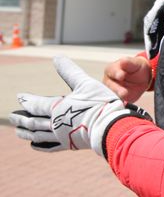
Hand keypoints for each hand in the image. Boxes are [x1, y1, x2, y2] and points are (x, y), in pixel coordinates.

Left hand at [9, 56, 149, 155]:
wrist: (111, 126)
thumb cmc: (100, 103)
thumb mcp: (85, 83)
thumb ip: (70, 71)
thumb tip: (57, 57)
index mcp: (57, 108)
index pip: (36, 104)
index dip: (27, 100)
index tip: (19, 97)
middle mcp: (55, 123)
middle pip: (33, 122)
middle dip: (22, 119)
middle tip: (13, 117)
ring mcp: (61, 136)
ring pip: (38, 135)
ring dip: (26, 133)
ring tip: (19, 131)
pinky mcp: (69, 144)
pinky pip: (49, 146)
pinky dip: (39, 145)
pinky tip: (34, 144)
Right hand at [103, 56, 151, 102]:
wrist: (143, 77)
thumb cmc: (136, 68)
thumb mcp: (135, 63)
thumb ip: (129, 63)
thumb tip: (122, 62)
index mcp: (111, 69)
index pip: (112, 71)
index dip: (116, 73)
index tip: (121, 76)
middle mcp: (108, 81)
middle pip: (110, 86)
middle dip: (117, 89)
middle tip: (123, 92)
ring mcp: (112, 91)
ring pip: (111, 96)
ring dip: (117, 98)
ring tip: (124, 98)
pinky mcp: (117, 100)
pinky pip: (116, 103)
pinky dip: (119, 105)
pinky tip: (123, 104)